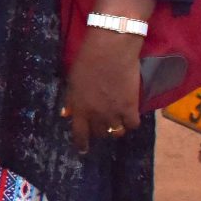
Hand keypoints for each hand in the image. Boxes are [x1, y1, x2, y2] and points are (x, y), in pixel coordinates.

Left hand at [61, 27, 143, 152]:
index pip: (79, 134)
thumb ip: (72, 100)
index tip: (83, 150)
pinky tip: (129, 117)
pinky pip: (133, 125)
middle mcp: (96, 115)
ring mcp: (114, 112)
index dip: (81, 144)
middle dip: (98, 131)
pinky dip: (131, 123)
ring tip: (116, 123)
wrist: (110, 50)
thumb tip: (68, 114)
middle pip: (99, 133)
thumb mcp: (72, 81)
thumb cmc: (87, 61)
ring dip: (115, 129)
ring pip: (116, 132)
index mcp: (80, 108)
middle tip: (100, 126)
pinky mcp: (131, 107)